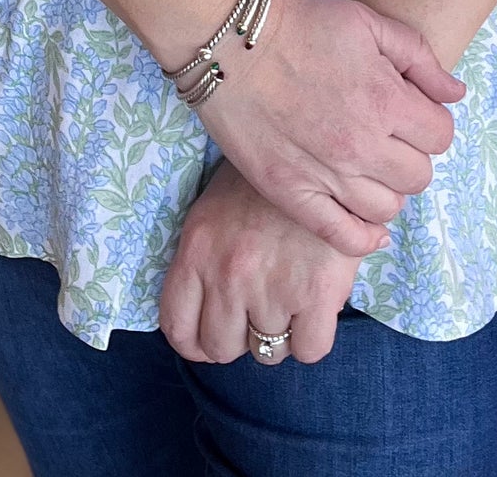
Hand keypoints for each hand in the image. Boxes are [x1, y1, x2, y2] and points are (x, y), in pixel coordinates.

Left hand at [160, 160, 361, 364]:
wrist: (318, 143)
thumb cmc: (264, 178)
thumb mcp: (215, 208)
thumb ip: (204, 258)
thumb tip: (205, 309)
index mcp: (197, 251)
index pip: (178, 329)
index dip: (196, 343)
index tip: (213, 336)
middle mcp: (228, 275)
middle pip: (222, 348)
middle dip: (240, 336)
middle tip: (258, 310)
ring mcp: (271, 288)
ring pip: (268, 352)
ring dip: (279, 334)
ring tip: (290, 300)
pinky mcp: (317, 293)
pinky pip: (310, 350)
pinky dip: (312, 337)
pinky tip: (316, 307)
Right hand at [194, 0, 463, 256]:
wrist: (228, 37)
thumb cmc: (299, 21)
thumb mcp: (368, 22)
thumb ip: (419, 58)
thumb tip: (455, 94)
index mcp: (385, 100)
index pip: (440, 135)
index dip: (429, 121)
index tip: (409, 111)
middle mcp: (361, 145)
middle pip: (418, 176)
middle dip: (410, 154)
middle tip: (386, 135)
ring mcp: (325, 175)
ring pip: (386, 209)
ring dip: (386, 188)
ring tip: (367, 165)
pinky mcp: (290, 192)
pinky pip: (342, 237)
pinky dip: (363, 237)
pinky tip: (365, 222)